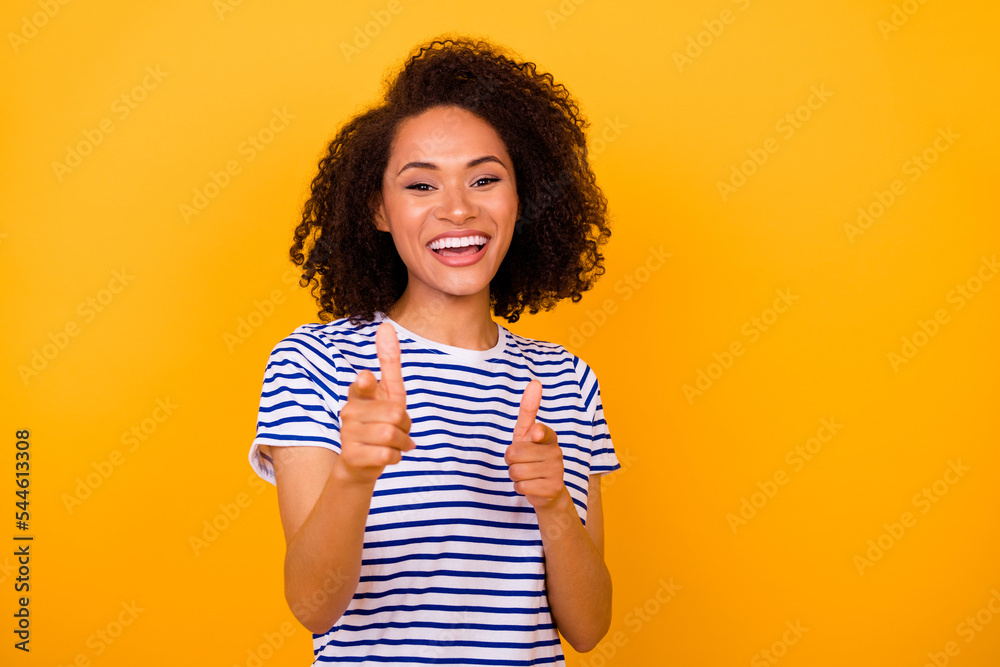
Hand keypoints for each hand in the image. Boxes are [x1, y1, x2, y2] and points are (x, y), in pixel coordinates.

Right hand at [335, 322, 414, 485]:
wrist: (361, 463)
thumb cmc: (378, 421)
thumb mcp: (388, 392)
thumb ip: (389, 362)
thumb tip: (386, 326)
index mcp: (359, 394)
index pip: (362, 386)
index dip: (365, 383)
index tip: (366, 377)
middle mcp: (350, 412)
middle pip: (394, 414)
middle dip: (405, 424)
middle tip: (398, 429)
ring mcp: (348, 435)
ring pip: (392, 435)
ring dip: (402, 442)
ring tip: (394, 443)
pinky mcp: (352, 456)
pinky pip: (387, 454)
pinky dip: (396, 457)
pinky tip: (388, 455)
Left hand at [505, 379, 565, 509]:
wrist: (548, 490)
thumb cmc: (532, 457)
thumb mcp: (526, 433)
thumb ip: (528, 410)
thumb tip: (535, 382)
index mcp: (549, 436)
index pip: (540, 431)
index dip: (535, 434)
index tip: (534, 435)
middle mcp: (556, 452)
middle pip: (514, 453)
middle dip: (510, 460)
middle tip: (521, 462)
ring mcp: (556, 471)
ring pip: (516, 471)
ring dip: (515, 475)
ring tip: (526, 474)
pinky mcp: (553, 489)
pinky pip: (521, 486)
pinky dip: (520, 487)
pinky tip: (531, 486)